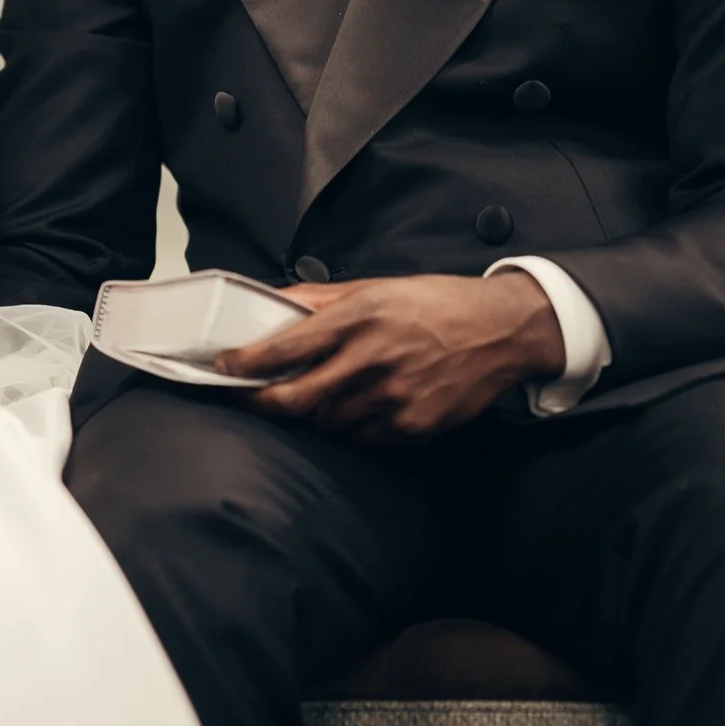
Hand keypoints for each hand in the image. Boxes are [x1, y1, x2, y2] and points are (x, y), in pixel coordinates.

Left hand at [214, 271, 564, 443]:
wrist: (500, 331)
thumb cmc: (436, 304)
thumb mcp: (375, 287)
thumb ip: (321, 299)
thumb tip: (274, 304)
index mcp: (358, 318)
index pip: (284, 348)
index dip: (245, 363)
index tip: (224, 367)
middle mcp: (372, 359)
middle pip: (295, 399)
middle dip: (261, 402)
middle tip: (247, 397)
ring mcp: (393, 398)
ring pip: (326, 423)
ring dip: (311, 414)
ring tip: (315, 396)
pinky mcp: (412, 426)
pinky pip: (362, 438)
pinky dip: (349, 427)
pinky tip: (356, 408)